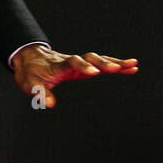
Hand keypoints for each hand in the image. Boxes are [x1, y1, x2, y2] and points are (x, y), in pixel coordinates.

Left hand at [12, 45, 137, 108]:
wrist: (30, 59)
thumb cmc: (30, 73)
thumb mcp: (29, 85)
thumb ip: (39, 93)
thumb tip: (50, 104)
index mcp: (59, 65)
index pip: (72, 63)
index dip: (83, 67)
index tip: (94, 73)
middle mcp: (71, 61)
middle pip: (89, 58)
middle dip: (103, 63)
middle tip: (117, 68)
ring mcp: (79, 62)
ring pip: (99, 59)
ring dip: (115, 62)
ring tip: (132, 65)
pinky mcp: (84, 66)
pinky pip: (101, 64)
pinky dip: (115, 65)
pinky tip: (130, 68)